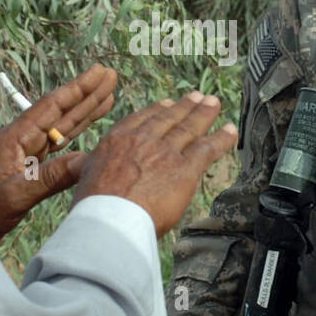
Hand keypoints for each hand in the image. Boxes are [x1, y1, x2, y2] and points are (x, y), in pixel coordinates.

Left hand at [0, 64, 116, 243]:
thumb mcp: (15, 196)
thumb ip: (49, 178)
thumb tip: (87, 160)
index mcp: (14, 139)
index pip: (52, 107)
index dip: (78, 89)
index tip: (99, 73)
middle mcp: (21, 140)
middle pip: (59, 112)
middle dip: (86, 94)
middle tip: (110, 75)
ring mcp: (25, 153)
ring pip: (61, 126)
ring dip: (84, 110)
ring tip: (108, 95)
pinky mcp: (28, 166)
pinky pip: (58, 144)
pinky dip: (76, 133)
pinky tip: (87, 125)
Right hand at [73, 91, 237, 236]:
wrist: (110, 219)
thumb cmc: (94, 206)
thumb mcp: (85, 176)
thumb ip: (94, 167)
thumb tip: (91, 169)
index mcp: (117, 140)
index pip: (141, 119)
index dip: (157, 110)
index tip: (168, 104)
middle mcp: (143, 140)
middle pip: (168, 119)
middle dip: (184, 107)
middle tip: (197, 97)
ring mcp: (165, 152)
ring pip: (189, 128)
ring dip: (204, 114)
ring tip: (214, 104)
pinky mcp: (184, 169)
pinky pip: (207, 149)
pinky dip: (222, 139)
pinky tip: (230, 131)